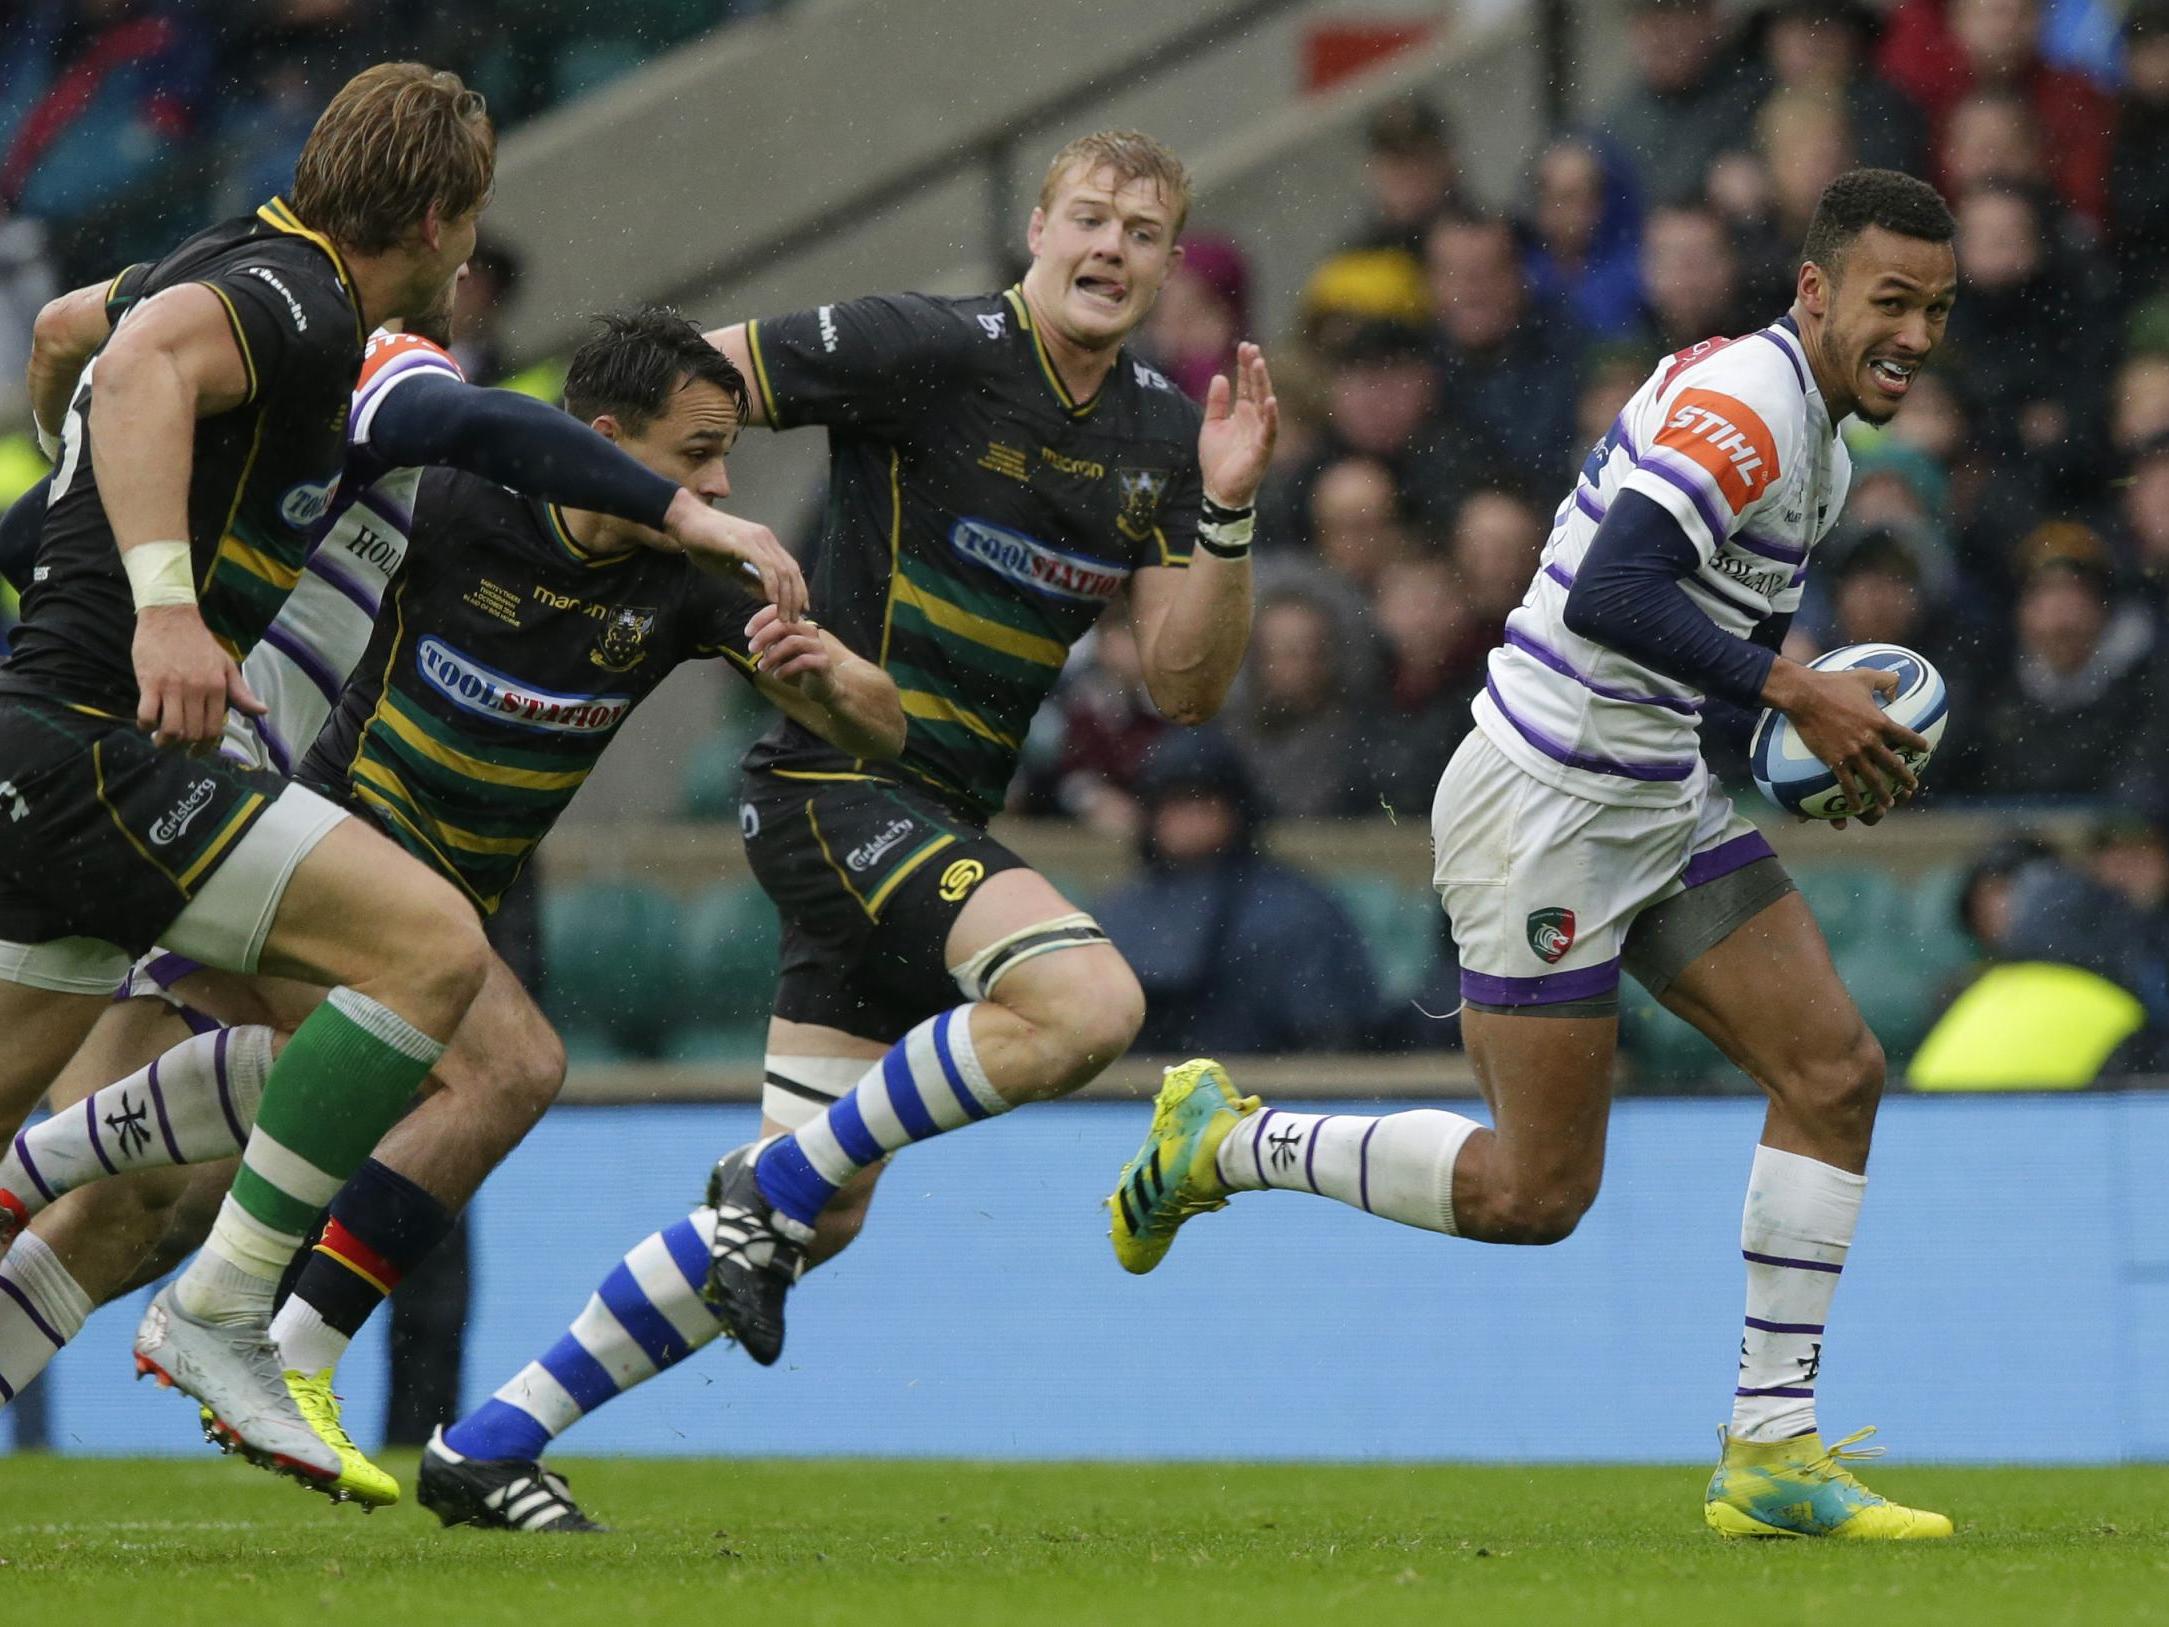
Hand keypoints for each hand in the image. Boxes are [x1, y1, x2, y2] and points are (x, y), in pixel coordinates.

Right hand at [132, 604, 265, 750]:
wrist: (171, 616)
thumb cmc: (199, 642)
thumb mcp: (225, 665)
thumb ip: (241, 692)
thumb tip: (262, 712)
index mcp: (218, 687)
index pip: (214, 728)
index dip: (205, 745)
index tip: (196, 749)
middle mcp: (197, 690)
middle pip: (193, 732)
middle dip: (185, 744)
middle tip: (177, 743)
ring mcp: (172, 687)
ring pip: (171, 728)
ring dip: (165, 740)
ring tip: (161, 738)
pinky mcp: (150, 682)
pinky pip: (147, 714)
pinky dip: (146, 725)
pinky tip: (147, 723)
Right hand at [660, 490, 807, 624]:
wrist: (686, 521)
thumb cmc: (706, 543)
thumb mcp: (732, 567)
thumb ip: (749, 579)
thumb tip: (766, 597)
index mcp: (766, 543)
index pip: (791, 568)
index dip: (799, 590)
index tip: (801, 610)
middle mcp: (766, 539)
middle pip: (792, 571)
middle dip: (796, 598)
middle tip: (793, 619)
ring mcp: (758, 539)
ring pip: (782, 571)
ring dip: (785, 597)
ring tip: (783, 616)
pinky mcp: (746, 542)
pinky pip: (766, 566)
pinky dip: (772, 585)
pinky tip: (771, 601)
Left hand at [745, 604, 834, 697]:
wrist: (821, 685)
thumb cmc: (797, 666)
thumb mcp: (779, 651)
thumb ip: (769, 643)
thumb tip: (754, 640)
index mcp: (797, 624)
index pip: (779, 611)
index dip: (760, 619)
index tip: (747, 633)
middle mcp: (809, 630)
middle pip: (785, 624)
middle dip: (764, 636)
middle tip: (751, 649)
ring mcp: (817, 645)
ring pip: (792, 642)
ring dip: (773, 655)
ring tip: (761, 667)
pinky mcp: (823, 661)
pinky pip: (802, 661)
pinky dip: (786, 669)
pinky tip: (777, 676)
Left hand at [1196, 341, 1278, 509]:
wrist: (1219, 490)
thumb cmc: (1218, 459)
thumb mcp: (1211, 425)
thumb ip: (1216, 402)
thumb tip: (1220, 376)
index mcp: (1243, 413)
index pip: (1247, 384)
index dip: (1246, 365)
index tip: (1245, 346)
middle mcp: (1255, 420)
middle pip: (1257, 388)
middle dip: (1255, 368)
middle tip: (1252, 348)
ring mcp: (1261, 434)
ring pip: (1264, 404)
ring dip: (1263, 384)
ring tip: (1259, 364)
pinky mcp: (1262, 450)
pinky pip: (1269, 431)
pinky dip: (1271, 416)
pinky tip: (1270, 400)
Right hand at [1765, 661, 1926, 818]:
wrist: (1805, 696)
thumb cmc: (1833, 683)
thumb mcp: (1864, 676)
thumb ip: (1886, 679)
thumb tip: (1898, 685)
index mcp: (1879, 721)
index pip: (1906, 736)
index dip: (1917, 743)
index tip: (1925, 749)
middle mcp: (1870, 740)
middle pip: (1893, 764)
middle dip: (1905, 777)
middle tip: (1912, 786)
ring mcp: (1853, 752)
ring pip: (1873, 779)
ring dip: (1883, 793)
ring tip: (1889, 803)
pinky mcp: (1835, 760)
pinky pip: (1847, 783)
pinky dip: (1853, 797)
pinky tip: (1857, 808)